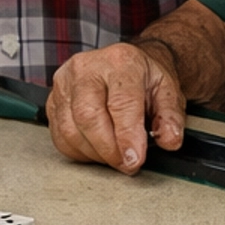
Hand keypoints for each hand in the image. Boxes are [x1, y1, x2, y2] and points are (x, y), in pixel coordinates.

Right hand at [47, 41, 184, 171]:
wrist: (126, 66)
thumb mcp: (168, 92)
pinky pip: (59, 136)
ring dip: (94, 153)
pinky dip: (78, 151)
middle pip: (88, 116)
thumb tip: (169, 140)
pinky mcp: (53, 100)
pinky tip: (97, 150)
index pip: (120, 103)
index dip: (127, 136)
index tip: (134, 159)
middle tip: (126, 164)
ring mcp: (65, 83)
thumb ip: (171, 117)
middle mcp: (86, 68)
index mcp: (120, 61)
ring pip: (70, 129)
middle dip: (109, 149)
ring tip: (115, 156)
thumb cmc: (144, 78)